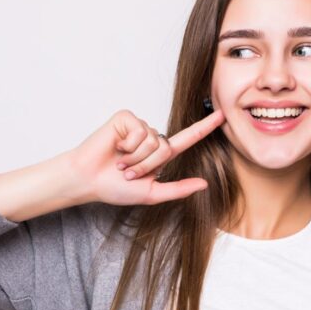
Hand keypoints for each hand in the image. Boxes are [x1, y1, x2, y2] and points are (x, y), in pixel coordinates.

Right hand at [69, 108, 224, 205]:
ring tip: (120, 162)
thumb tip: (205, 183)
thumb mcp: (151, 193)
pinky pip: (139, 131)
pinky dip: (127, 145)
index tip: (223, 116)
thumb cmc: (114, 187)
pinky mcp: (126, 118)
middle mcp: (151, 137)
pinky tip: (115, 148)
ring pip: (152, 140)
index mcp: (159, 154)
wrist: (88, 180)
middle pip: (166, 148)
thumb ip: (178, 189)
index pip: (188, 138)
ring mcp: (138, 126)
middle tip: (128, 172)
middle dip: (147, 165)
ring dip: (135, 157)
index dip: (205, 128)